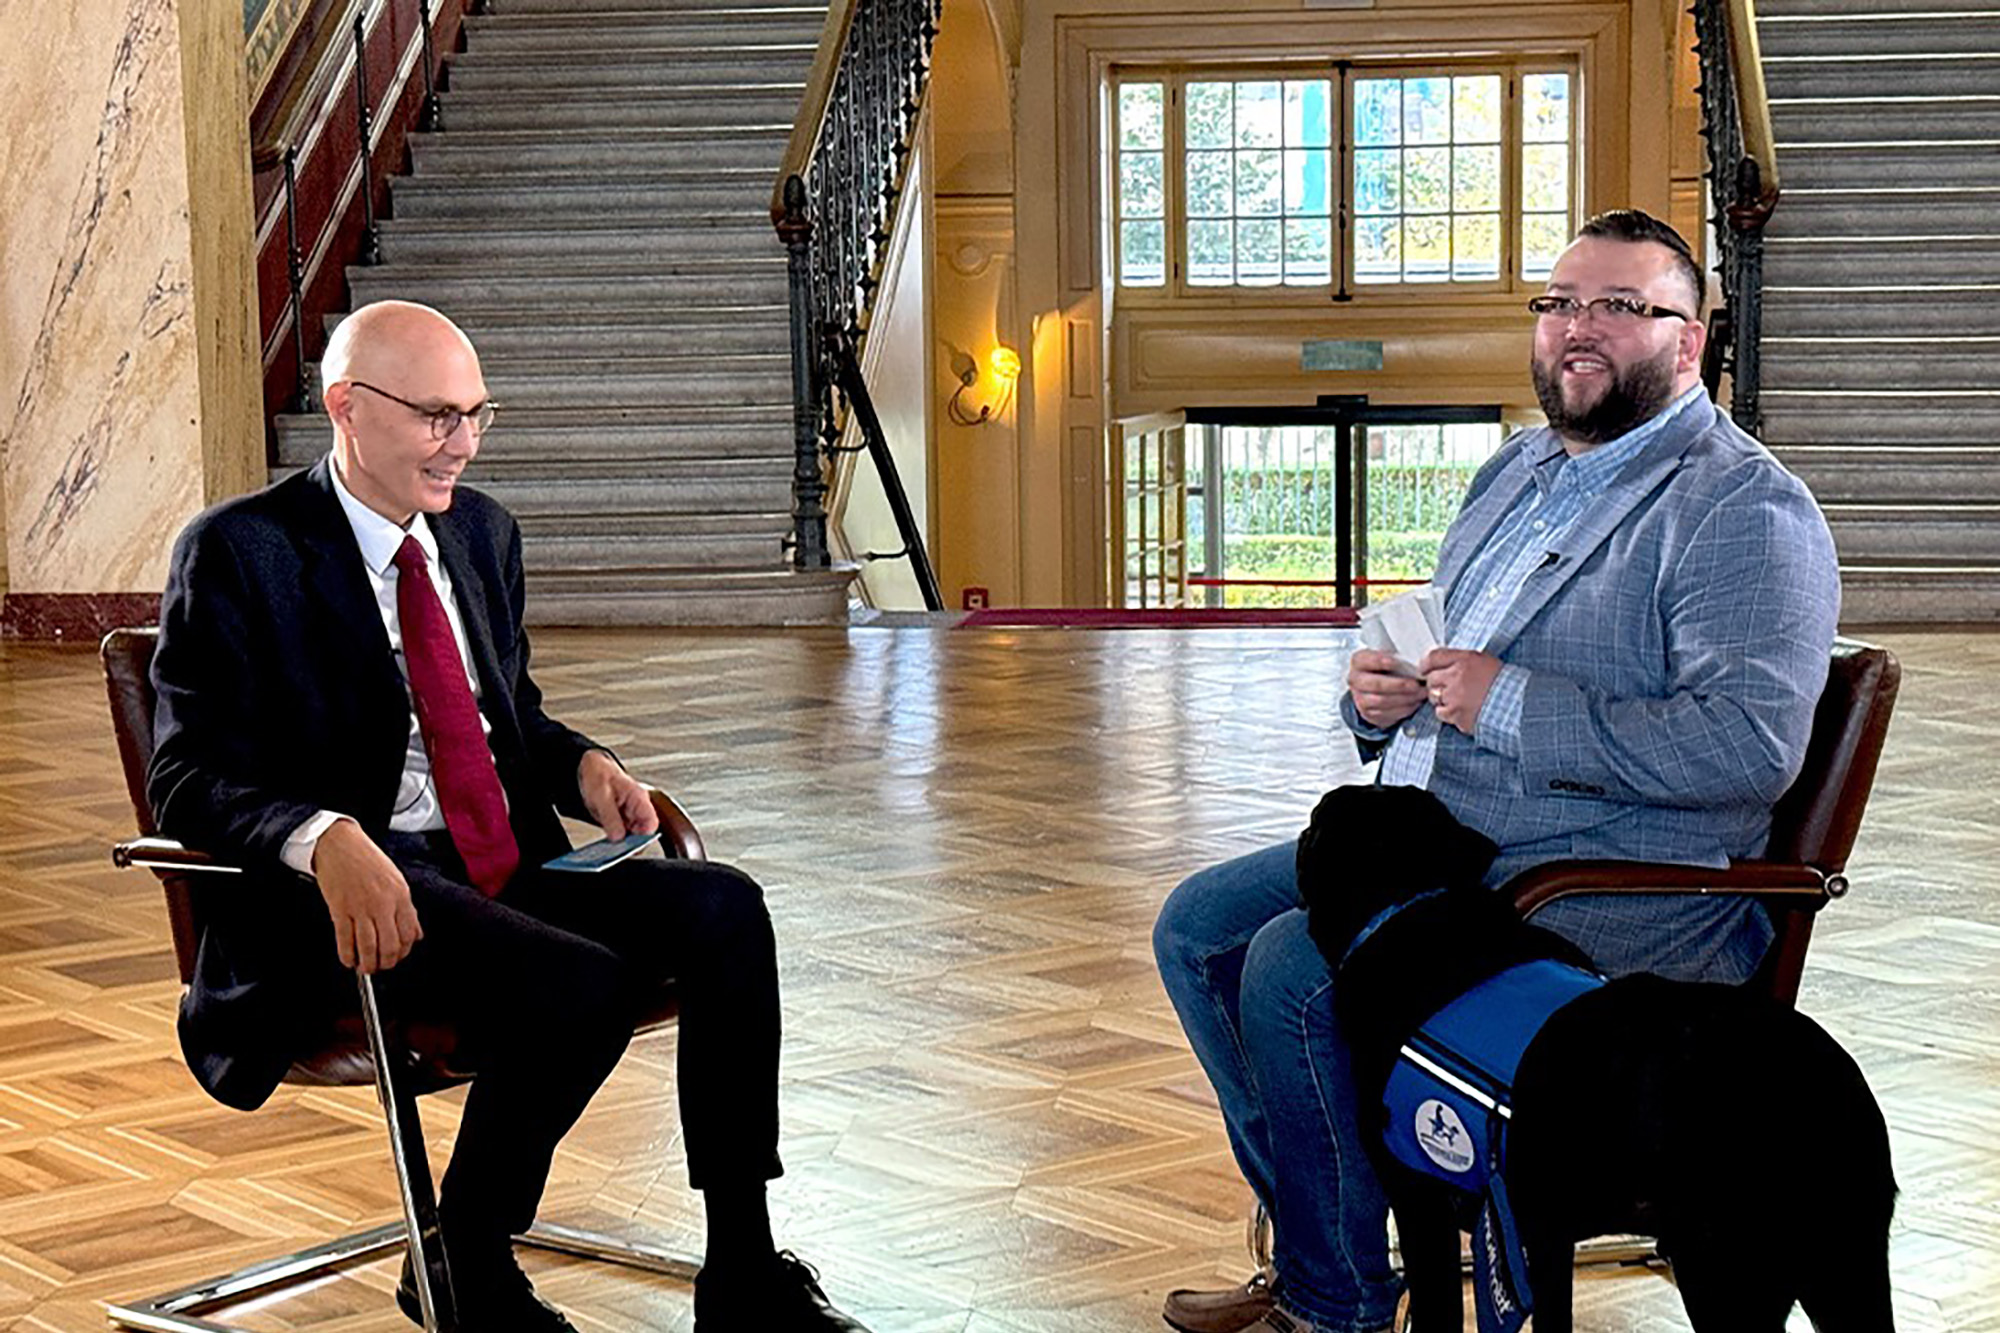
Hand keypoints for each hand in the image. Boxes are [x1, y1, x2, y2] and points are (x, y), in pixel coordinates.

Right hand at [312, 818, 421, 973]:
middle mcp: (382, 903)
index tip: (398, 956)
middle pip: (390, 945)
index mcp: (400, 896)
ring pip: (369, 948)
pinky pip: (345, 940)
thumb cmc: (367, 860)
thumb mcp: (397, 880)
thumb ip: (407, 910)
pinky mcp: (339, 909)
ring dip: (368, 965)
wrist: (340, 844)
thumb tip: (416, 934)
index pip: (409, 934)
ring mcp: (360, 908)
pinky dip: (347, 956)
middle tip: (382, 966)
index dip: (404, 952)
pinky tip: (349, 960)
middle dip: (387, 963)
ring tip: (366, 968)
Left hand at [579, 748, 658, 840]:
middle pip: (643, 832)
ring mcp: (629, 814)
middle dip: (631, 843)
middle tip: (616, 849)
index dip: (644, 837)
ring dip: (622, 842)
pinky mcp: (620, 820)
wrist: (588, 768)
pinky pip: (622, 834)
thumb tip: (618, 837)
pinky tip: (606, 842)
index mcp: (639, 798)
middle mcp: (638, 807)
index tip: (630, 846)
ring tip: (609, 846)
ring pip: (632, 836)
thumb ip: (610, 818)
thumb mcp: (601, 796)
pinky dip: (615, 839)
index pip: (651, 822)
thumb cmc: (598, 775)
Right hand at [1347, 648, 1428, 728]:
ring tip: (1420, 694)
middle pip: (1376, 684)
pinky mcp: (1369, 713)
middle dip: (1399, 685)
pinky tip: (1415, 703)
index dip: (1382, 661)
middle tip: (1416, 684)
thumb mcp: (1389, 657)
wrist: (1376, 688)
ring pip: (1382, 701)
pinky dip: (1404, 709)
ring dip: (1405, 698)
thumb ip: (1398, 658)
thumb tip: (1416, 666)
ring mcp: (1360, 698)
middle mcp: (1356, 680)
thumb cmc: (1386, 668)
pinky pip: (1387, 714)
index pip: (1368, 660)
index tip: (1398, 662)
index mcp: (1359, 661)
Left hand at [1421, 648, 1503, 735]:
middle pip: (1431, 679)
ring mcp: (1455, 697)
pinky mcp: (1457, 714)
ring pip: (1434, 697)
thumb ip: (1460, 660)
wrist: (1516, 702)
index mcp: (1464, 660)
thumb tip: (1439, 664)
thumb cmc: (1501, 681)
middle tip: (1448, 687)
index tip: (1424, 669)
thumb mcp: (1482, 660)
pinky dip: (1448, 713)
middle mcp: (1457, 677)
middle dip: (1436, 684)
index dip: (1425, 664)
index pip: (1434, 657)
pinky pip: (1441, 713)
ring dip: (1442, 699)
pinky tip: (1461, 709)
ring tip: (1459, 699)